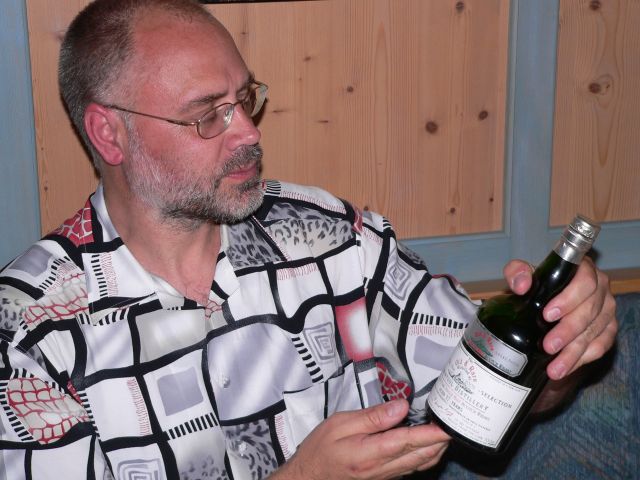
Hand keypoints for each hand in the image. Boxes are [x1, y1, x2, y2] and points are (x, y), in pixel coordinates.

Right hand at [270, 399, 449, 479]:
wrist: (308, 477)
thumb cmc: (320, 449)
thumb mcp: (340, 424)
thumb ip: (372, 416)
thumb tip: (401, 407)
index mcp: (371, 453)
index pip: (408, 442)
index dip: (431, 433)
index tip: (447, 425)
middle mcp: (382, 469)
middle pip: (421, 456)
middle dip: (440, 441)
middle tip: (453, 423)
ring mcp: (385, 477)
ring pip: (419, 465)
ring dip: (435, 450)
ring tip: (444, 432)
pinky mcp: (383, 479)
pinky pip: (410, 469)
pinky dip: (423, 457)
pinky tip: (426, 446)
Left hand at [504, 257, 616, 379]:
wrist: (540, 302)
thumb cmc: (535, 286)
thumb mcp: (522, 274)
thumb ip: (517, 272)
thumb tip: (521, 285)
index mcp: (583, 270)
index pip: (584, 282)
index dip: (568, 299)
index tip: (547, 315)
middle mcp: (600, 288)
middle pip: (590, 311)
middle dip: (568, 331)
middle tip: (548, 345)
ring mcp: (606, 310)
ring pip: (594, 333)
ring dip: (573, 352)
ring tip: (555, 368)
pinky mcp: (608, 329)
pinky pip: (600, 347)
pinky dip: (581, 360)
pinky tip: (565, 368)